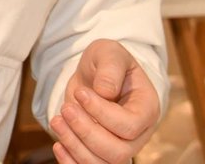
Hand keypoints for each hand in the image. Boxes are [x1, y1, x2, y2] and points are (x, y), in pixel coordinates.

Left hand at [49, 39, 160, 163]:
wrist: (95, 75)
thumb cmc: (107, 62)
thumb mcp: (110, 53)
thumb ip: (110, 68)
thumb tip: (105, 91)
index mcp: (146, 109)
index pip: (129, 125)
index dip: (102, 113)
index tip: (81, 93)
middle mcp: (138, 134)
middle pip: (118, 152)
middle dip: (87, 133)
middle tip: (66, 109)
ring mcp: (120, 147)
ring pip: (102, 163)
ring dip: (75, 146)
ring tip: (57, 120)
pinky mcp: (100, 153)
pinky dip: (71, 163)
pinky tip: (58, 144)